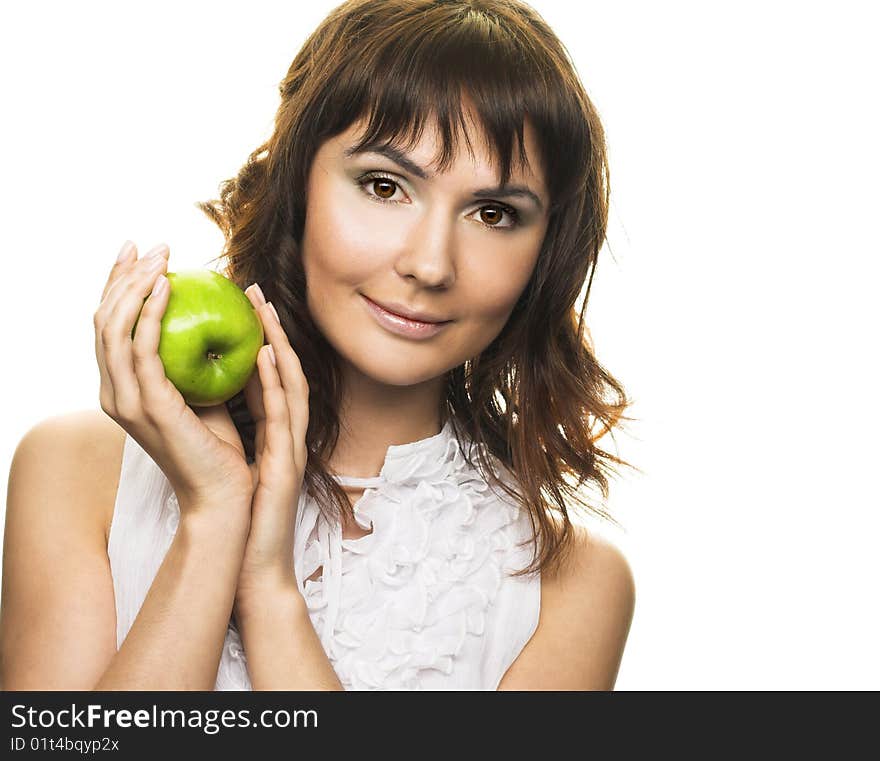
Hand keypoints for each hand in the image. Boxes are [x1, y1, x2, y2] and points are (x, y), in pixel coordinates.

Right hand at [94, 241, 253, 513]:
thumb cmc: (218, 446)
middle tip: (153, 245)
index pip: (110, 328)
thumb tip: (206, 317)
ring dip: (136, 286)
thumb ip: (191, 360)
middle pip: (104, 321)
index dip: (118, 286)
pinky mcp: (149, 406)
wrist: (223, 493)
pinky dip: (151, 313)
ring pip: (115, 329)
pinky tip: (167, 287)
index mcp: (121, 390)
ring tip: (162, 258)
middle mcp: (113, 393)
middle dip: (124, 276)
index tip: (139, 253)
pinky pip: (143, 349)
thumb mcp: (200, 393)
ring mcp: (126, 401)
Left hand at [233, 284, 309, 614]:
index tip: (241, 300)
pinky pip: (283, 417)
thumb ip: (228, 422)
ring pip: (290, 384)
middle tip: (252, 287)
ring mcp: (291, 447)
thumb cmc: (241, 513)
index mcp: (273, 430)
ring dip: (279, 342)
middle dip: (272, 326)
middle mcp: (287, 433)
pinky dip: (276, 382)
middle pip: (284, 369)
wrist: (252, 562)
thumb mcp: (234, 457)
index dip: (259, 335)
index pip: (267, 374)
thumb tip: (199, 387)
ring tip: (262, 307)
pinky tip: (265, 354)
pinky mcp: (286, 465)